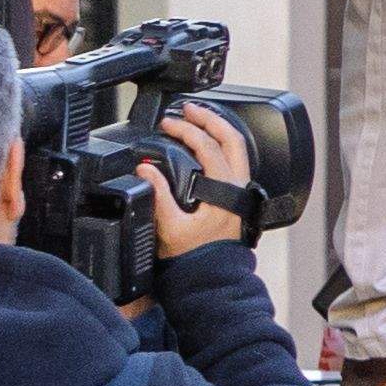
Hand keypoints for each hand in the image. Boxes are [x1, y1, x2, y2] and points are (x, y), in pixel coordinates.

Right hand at [148, 102, 254, 258]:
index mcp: (225, 189)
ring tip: (195, 118)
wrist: (211, 276)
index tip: (167, 123)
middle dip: (210, 118)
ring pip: (236, 148)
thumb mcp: (169, 227)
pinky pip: (233, 160)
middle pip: (231, 138)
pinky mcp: (236, 195)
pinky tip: (204, 145)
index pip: (209, 147)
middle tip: (187, 108)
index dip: (187, 131)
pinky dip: (219, 145)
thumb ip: (157, 196)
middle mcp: (238, 185)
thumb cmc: (193, 257)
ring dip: (216, 129)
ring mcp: (240, 189)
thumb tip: (145, 169)